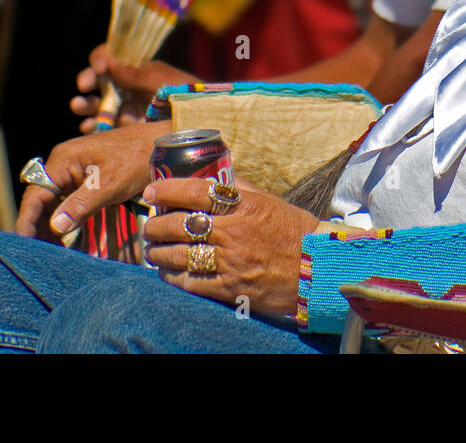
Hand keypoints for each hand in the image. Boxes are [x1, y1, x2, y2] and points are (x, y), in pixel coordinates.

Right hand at [15, 120, 169, 240]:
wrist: (162, 144)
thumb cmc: (138, 159)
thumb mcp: (111, 184)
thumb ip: (82, 204)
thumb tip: (55, 227)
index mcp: (63, 159)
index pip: (36, 194)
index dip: (27, 220)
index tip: (24, 244)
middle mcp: (63, 163)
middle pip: (42, 200)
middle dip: (39, 228)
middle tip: (41, 256)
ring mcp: (74, 170)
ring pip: (54, 203)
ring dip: (52, 226)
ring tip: (53, 252)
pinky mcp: (86, 178)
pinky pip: (68, 201)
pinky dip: (67, 220)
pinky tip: (68, 240)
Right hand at [71, 42, 198, 133]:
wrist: (202, 122)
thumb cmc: (186, 94)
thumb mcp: (162, 81)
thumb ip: (136, 73)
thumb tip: (109, 63)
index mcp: (137, 68)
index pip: (111, 57)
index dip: (100, 58)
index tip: (99, 65)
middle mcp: (128, 86)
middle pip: (99, 80)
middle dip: (87, 80)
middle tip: (83, 86)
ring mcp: (126, 108)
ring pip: (97, 104)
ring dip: (84, 104)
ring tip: (78, 106)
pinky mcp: (126, 129)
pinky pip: (104, 127)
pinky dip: (93, 127)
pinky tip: (88, 127)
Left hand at [141, 179, 319, 318]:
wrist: (317, 269)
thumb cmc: (294, 232)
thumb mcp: (270, 202)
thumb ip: (240, 190)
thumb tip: (216, 176)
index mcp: (244, 206)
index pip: (197, 192)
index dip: (168, 190)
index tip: (151, 192)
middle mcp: (234, 232)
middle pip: (181, 225)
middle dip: (156, 225)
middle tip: (149, 226)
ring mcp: (231, 262)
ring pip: (179, 255)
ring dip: (158, 252)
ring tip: (151, 250)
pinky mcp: (230, 289)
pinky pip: (191, 282)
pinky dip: (173, 276)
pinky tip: (167, 272)